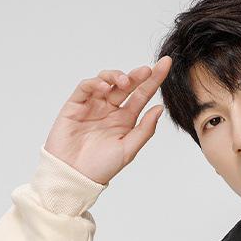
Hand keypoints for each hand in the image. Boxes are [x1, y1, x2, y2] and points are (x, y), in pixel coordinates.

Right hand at [43, 56, 172, 185]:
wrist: (74, 176)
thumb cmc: (101, 167)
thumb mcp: (128, 149)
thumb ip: (145, 129)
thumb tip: (159, 108)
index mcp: (126, 119)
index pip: (142, 95)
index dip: (154, 79)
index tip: (165, 64)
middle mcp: (110, 109)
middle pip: (125, 85)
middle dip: (136, 75)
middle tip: (146, 70)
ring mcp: (93, 105)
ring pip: (105, 81)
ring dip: (115, 76)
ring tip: (124, 82)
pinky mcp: (75, 105)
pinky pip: (85, 88)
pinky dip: (94, 83)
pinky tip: (104, 87)